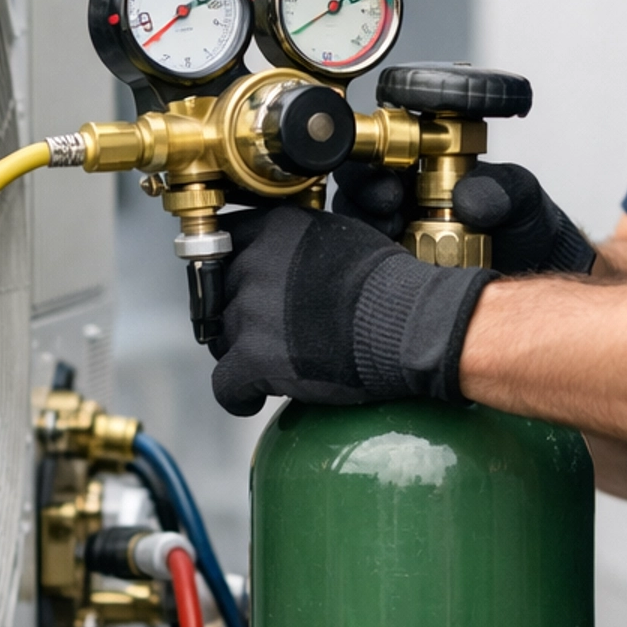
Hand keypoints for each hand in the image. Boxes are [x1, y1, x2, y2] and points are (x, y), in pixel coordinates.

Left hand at [209, 206, 492, 417]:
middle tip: (267, 332)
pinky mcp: (253, 358)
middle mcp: (252, 264)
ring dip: (242, 352)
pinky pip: (225, 384)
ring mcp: (249, 312)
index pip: (224, 245)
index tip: (240, 289)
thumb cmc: (387, 283)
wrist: (406, 323)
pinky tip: (252, 397)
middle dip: (240, 316)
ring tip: (273, 362)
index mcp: (271, 229)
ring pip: (222, 339)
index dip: (232, 273)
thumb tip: (284, 254)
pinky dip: (237, 395)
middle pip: (220, 296)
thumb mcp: (337, 235)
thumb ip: (296, 241)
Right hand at [333, 157, 593, 276]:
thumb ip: (501, 187)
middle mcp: (403, 212)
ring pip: (358, 241)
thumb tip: (468, 197)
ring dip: (365, 240)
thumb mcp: (522, 198)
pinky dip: (375, 279)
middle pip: (357, 202)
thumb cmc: (530, 231)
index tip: (390, 187)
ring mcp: (397, 250)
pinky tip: (396, 279)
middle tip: (386, 212)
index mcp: (423, 178)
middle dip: (363, 203)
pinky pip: (373, 281)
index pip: (379, 165)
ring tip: (392, 242)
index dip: (374, 172)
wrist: (546, 282)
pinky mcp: (397, 286)